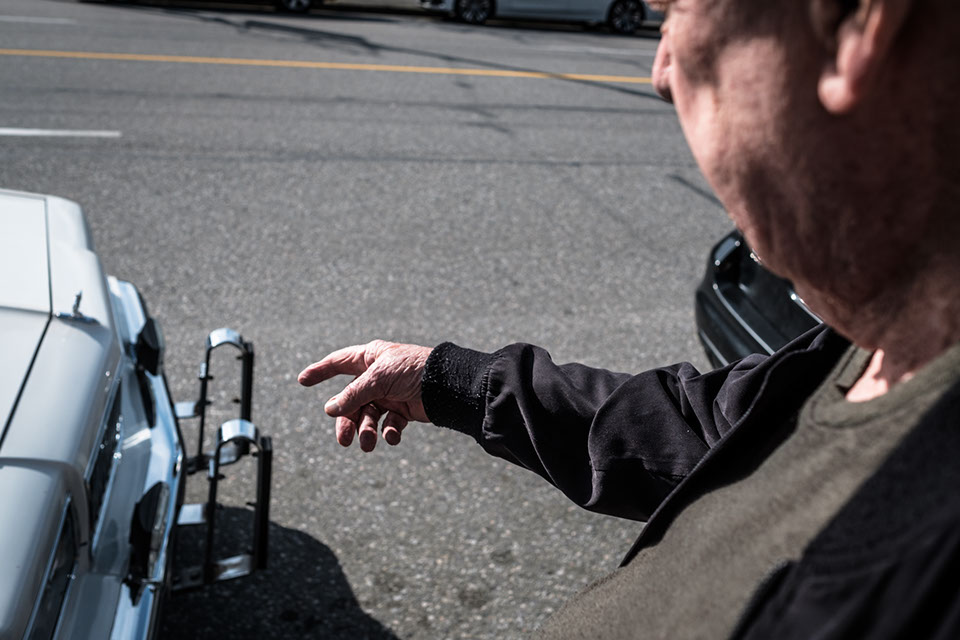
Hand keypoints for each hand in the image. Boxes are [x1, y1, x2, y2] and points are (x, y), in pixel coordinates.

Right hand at [298, 340, 432, 451]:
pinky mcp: (404, 409)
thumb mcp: (379, 379)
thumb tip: (330, 409)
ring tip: (369, 444)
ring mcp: (390, 393)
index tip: (302, 380)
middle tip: (344, 440)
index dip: (320, 371)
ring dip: (367, 431)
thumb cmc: (414, 371)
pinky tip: (392, 436)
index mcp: (371, 358)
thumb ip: (353, 394)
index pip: (339, 363)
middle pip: (351, 401)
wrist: (448, 386)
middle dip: (347, 421)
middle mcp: (378, 376)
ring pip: (368, 416)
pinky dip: (389, 432)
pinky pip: (389, 424)